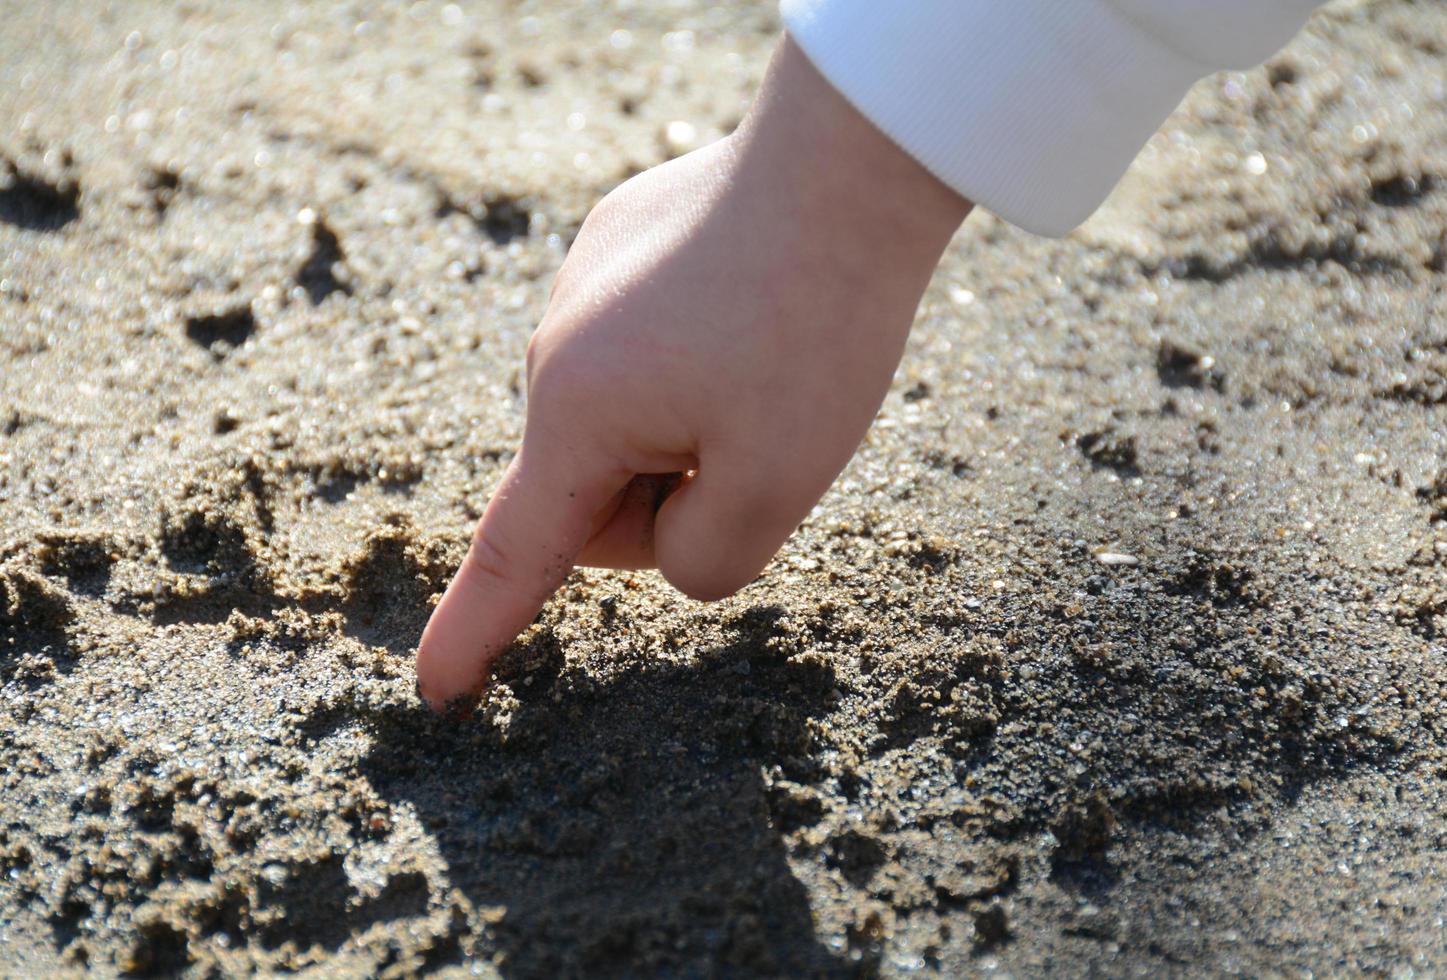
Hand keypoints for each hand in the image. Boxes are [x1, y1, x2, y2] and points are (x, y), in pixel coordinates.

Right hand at [416, 36, 969, 707]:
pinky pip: (648, 350)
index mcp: (578, 414)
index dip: (478, 634)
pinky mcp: (621, 247)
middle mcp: (557, 350)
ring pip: (634, 420)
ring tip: (768, 368)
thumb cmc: (814, 323)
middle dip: (674, 498)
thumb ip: (702, 560)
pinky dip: (699, 365)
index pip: (519, 555)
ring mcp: (584, 290)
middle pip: (604, 489)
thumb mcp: (774, 482)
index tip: (437, 691)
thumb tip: (662, 543)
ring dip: (694, 429)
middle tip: (762, 443)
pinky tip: (755, 315)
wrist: (846, 160)